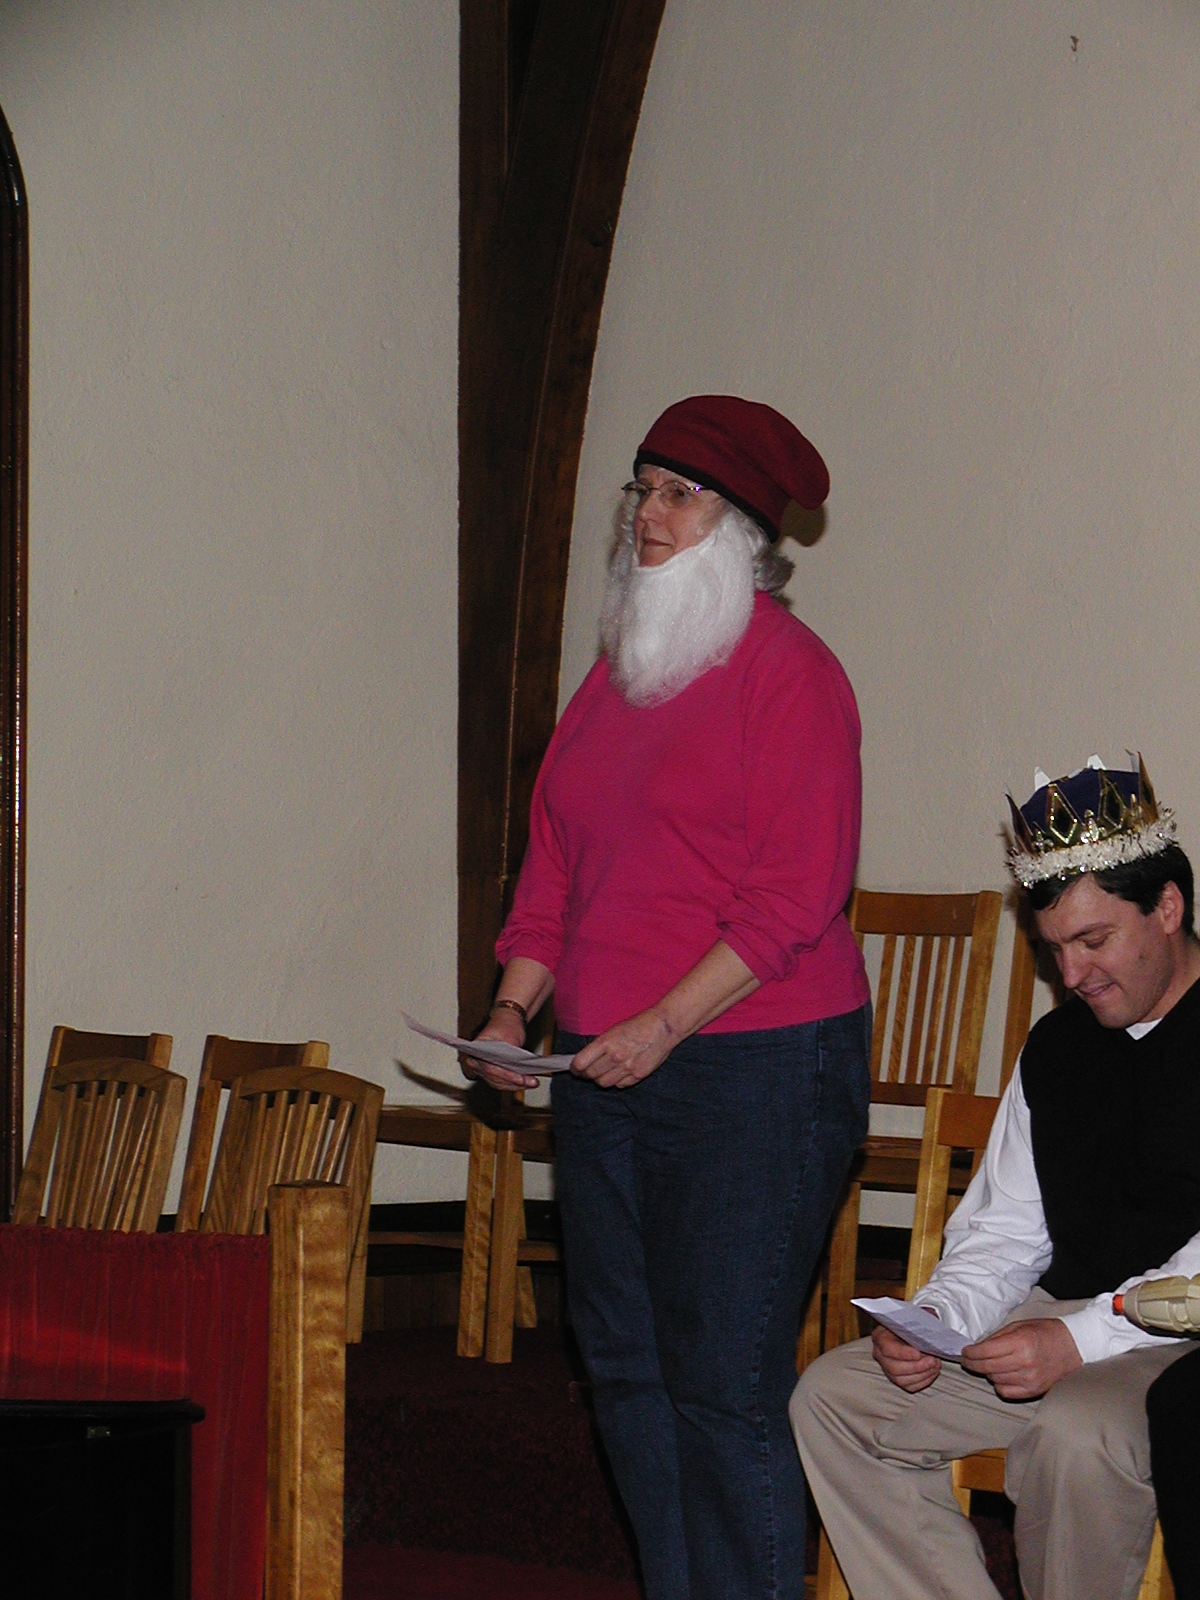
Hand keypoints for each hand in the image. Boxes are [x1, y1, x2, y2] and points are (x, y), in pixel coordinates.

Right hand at [461, 1011, 538, 1091]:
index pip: (490, 1068)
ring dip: (516, 1085)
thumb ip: (511, 1052)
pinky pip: (501, 1083)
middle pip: (495, 1078)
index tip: (521, 1079)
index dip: (507, 1076)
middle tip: (531, 1081)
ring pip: (499, 1083)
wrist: (506, 1022)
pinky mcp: (492, 1073)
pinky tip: (527, 1082)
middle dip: (515, 1082)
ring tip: (532, 1082)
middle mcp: (476, 1061)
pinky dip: (514, 1083)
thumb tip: (518, 1066)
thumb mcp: (510, 1035)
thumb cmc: (506, 1026)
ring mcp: (482, 1069)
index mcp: (477, 1049)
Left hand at [571, 1008, 678, 1088]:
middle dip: (585, 1074)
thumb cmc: (639, 1025)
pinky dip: (616, 1082)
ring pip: (603, 1083)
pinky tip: (618, 1073)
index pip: (580, 1063)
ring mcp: (627, 1068)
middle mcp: (615, 1056)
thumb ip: (600, 1045)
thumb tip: (586, 1058)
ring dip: (600, 1079)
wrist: (664, 1027)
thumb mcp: (614, 1030)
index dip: (574, 1068)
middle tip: (586, 1071)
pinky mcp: (638, 1076)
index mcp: (606, 1042)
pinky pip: (619, 1085)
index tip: (574, 1068)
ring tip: (603, 1072)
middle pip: (590, 1075)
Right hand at [871, 1318, 941, 1391]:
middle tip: (932, 1360)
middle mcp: (880, 1354)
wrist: (913, 1330)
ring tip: (935, 1365)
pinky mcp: (898, 1379)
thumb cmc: (913, 1323)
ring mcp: (887, 1368)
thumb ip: (920, 1320)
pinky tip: (932, 1371)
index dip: (903, 1353)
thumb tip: (932, 1327)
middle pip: (894, 1368)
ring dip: (922, 1374)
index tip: (919, 1352)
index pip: (887, 1348)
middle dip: (916, 1366)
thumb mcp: (915, 1316)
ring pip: (901, 1380)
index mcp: (880, 1336)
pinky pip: (909, 1386)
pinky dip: (923, 1381)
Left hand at [961, 1318, 1081, 1399]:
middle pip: (987, 1368)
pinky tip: (1000, 1376)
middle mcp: (1025, 1363)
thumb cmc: (1046, 1332)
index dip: (970, 1353)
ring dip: (987, 1372)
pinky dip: (998, 1385)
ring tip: (988, 1364)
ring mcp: (1030, 1379)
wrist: (1073, 1347)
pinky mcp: (1034, 1391)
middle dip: (972, 1363)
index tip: (964, 1351)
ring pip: (995, 1380)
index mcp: (1020, 1343)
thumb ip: (998, 1337)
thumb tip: (978, 1348)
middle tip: (967, 1360)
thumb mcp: (1019, 1326)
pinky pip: (1006, 1392)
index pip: (986, 1352)